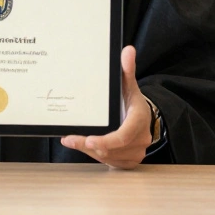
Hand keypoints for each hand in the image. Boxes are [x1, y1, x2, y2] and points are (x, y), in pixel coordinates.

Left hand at [61, 46, 153, 168]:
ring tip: (73, 140)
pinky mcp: (129, 162)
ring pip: (107, 157)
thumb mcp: (129, 87)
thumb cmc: (132, 103)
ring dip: (88, 150)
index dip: (106, 141)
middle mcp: (140, 139)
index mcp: (139, 120)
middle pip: (111, 149)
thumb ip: (126, 70)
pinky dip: (94, 155)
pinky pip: (109, 163)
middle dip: (88, 145)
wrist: (144, 120)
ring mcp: (135, 153)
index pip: (123, 135)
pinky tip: (84, 146)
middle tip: (70, 138)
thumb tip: (127, 50)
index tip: (88, 139)